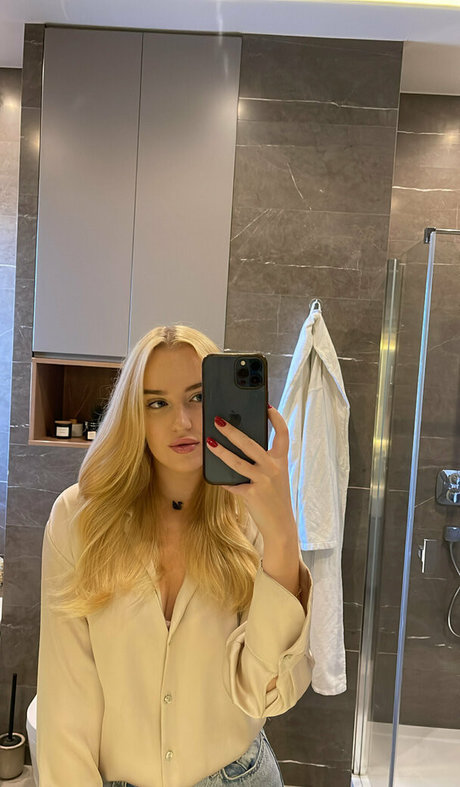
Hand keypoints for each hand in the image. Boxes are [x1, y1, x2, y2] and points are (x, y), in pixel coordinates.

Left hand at [206, 406, 297, 544]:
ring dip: (220, 451)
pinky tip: (214, 475)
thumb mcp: (275, 476)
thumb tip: (240, 445)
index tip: (267, 406)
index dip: (276, 419)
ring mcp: (263, 481)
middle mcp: (273, 468)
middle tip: (218, 421)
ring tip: (208, 442)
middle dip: (232, 430)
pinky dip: (223, 480)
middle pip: (250, 444)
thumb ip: (263, 461)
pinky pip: (232, 483)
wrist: (281, 525)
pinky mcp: (252, 494)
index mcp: (281, 461)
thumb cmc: (275, 497)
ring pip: (237, 462)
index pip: (283, 434)